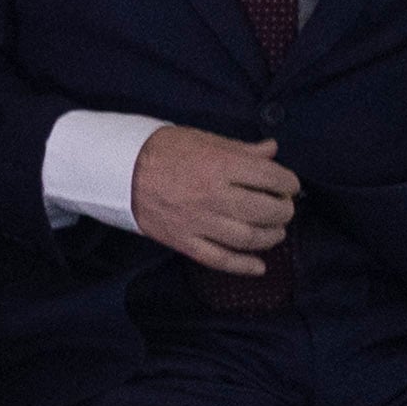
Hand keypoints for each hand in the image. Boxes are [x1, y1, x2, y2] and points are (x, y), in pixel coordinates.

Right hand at [126, 125, 300, 276]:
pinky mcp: (183, 240)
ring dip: (271, 237)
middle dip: (284, 210)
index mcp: (220, 165)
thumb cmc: (162, 151)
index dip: (289, 182)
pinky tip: (258, 266)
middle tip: (283, 207)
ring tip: (274, 231)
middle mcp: (213, 195)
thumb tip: (272, 150)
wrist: (117, 170)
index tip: (289, 184)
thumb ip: (240, 149)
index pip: (272, 177)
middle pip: (266, 211)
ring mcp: (198, 221)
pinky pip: (219, 259)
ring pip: (248, 238)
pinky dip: (243, 266)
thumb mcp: (203, 139)